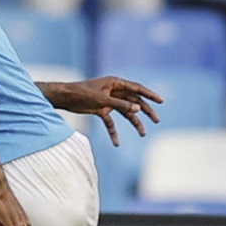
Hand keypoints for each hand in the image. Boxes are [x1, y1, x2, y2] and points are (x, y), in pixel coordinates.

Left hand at [47, 76, 162, 144]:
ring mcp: (108, 101)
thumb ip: (120, 104)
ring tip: (142, 133)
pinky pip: (111, 122)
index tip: (161, 101)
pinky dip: (113, 131)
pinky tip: (116, 143)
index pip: (137, 88)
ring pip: (125, 112)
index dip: (150, 95)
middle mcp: (114, 91)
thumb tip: (138, 108)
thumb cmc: (81, 94)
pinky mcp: (101, 110)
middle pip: (134, 101)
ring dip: (134, 122)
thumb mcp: (102, 100)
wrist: (64, 98)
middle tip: (156, 120)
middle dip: (145, 111)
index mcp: (115, 83)